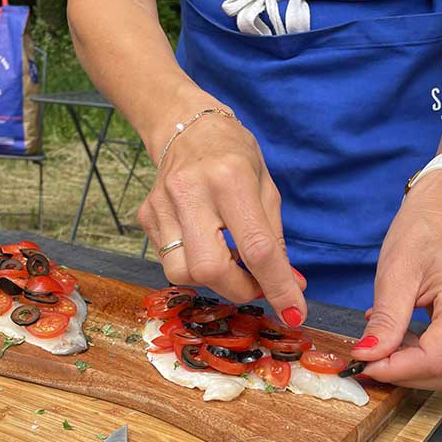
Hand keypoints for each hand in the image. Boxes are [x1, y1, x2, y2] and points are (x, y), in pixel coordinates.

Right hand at [138, 112, 306, 324]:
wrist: (186, 127)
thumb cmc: (235, 156)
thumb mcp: (267, 189)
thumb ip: (275, 239)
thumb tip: (290, 287)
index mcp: (231, 179)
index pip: (256, 248)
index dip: (277, 287)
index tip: (294, 314)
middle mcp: (191, 191)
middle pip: (210, 269)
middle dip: (239, 289)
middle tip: (255, 284)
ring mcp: (162, 205)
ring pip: (182, 273)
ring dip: (213, 281)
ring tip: (228, 261)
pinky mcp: (147, 216)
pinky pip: (170, 261)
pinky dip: (195, 266)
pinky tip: (206, 245)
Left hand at [351, 171, 441, 391]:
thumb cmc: (420, 232)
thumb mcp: (394, 273)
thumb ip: (385, 321)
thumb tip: (368, 358)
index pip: (436, 358)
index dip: (397, 369)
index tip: (364, 362)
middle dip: (407, 375)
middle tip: (372, 358)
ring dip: (414, 368)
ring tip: (386, 342)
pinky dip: (422, 357)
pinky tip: (401, 337)